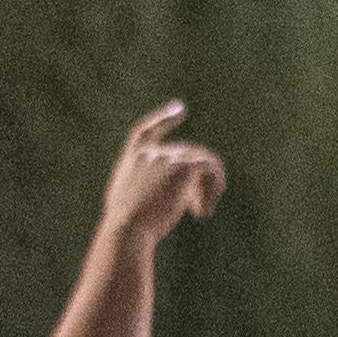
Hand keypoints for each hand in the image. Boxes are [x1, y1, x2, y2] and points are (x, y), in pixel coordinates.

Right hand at [90, 99, 223, 253]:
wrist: (127, 229)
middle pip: (184, 157)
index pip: (146, 131)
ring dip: (207, 187)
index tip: (180, 108)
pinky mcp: (184, 166)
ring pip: (200, 162)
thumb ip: (137, 194)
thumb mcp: (123, 204)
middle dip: (194, 183)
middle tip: (199, 211)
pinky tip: (205, 211)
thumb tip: (149, 203)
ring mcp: (167, 157)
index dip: (163, 118)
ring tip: (204, 212)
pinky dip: (214, 186)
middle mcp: (150, 153)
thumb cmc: (124, 228)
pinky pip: (210, 167)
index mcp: (132, 160)